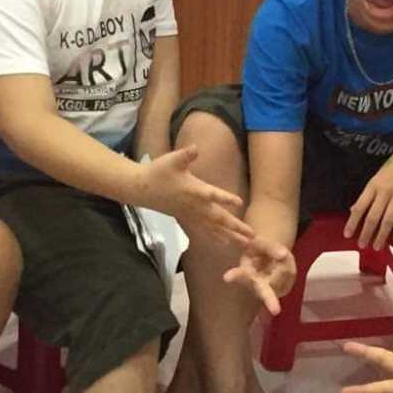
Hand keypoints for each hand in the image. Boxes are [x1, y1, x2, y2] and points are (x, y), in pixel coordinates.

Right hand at [134, 146, 253, 245]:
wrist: (141, 189)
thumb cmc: (158, 172)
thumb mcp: (172, 160)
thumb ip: (185, 155)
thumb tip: (195, 148)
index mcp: (193, 190)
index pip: (211, 194)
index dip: (225, 198)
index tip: (239, 202)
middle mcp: (195, 205)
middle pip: (218, 218)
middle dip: (234, 226)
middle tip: (251, 235)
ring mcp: (191, 214)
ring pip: (213, 228)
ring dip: (229, 236)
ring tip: (244, 244)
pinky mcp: (187, 219)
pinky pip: (205, 231)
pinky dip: (216, 237)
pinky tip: (227, 243)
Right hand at [223, 236, 296, 315]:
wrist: (264, 257)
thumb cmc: (255, 249)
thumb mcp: (258, 243)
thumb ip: (269, 247)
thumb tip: (283, 255)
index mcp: (245, 272)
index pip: (240, 274)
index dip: (234, 275)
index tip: (226, 277)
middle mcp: (256, 285)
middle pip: (265, 292)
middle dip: (270, 301)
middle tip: (276, 311)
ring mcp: (271, 289)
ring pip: (285, 273)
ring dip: (286, 260)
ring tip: (279, 253)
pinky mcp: (283, 289)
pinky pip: (291, 273)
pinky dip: (290, 262)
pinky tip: (284, 260)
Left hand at [344, 139, 392, 250]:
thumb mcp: (378, 176)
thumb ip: (368, 194)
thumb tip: (354, 209)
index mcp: (373, 185)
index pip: (360, 207)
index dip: (353, 222)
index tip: (347, 235)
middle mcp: (385, 191)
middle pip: (373, 216)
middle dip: (366, 233)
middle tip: (362, 246)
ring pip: (388, 219)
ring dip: (382, 235)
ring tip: (377, 247)